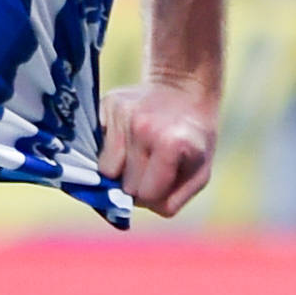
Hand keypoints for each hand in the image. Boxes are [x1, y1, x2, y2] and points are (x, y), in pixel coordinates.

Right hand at [98, 77, 218, 217]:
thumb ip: (171, 200)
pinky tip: (128, 135)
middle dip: (137, 182)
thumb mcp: (200, 173)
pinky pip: (96, 146)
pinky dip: (111, 147)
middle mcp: (143, 127)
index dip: (154, 192)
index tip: (165, 177)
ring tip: (140, 150)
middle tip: (154, 162)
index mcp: (171, 144)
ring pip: (106, 169)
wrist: (184, 87)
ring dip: (121, 167)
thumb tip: (132, 207)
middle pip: (124, 184)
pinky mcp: (107, 103)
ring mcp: (122, 113)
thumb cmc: (194, 139)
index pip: (145, 195)